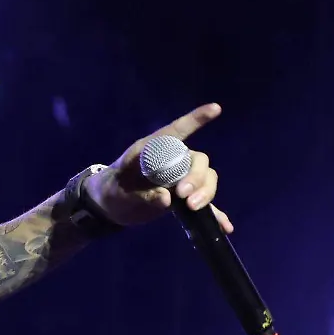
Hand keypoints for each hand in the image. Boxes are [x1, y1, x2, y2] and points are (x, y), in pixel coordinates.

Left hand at [85, 103, 233, 233]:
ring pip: (206, 178)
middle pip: (198, 161)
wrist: (108, 207)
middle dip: (197, 177)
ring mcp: (179, 179)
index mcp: (152, 151)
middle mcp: (171, 161)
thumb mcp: (118, 194)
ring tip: (192, 208)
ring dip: (206, 192)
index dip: (195, 120)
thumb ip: (140, 196)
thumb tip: (166, 199)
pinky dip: (215, 213)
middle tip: (183, 195)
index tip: (215, 109)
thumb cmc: (110, 191)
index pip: (176, 132)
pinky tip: (225, 226)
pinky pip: (204, 202)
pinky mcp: (182, 198)